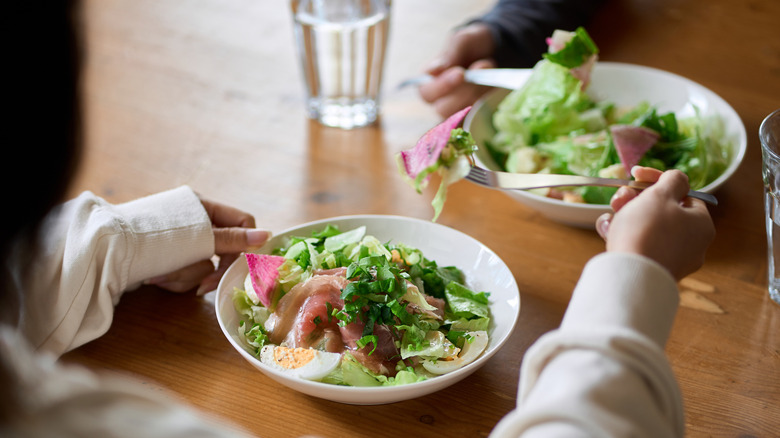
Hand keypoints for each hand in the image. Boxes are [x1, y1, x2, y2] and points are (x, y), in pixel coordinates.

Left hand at [146, 199, 270, 294]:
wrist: (104, 252)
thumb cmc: (152, 239)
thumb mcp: (198, 238)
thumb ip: (233, 240)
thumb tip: (267, 235)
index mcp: (203, 206)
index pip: (242, 224)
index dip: (245, 245)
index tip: (241, 265)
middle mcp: (194, 223)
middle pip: (223, 251)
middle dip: (208, 269)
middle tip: (202, 288)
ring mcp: (180, 242)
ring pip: (203, 266)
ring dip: (184, 275)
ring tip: (160, 275)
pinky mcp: (167, 259)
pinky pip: (185, 273)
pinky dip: (172, 279)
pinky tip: (154, 278)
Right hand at [418, 23, 495, 117]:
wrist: (497, 51)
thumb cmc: (473, 45)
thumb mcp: (462, 40)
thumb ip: (450, 53)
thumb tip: (436, 69)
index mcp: (429, 81)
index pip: (427, 93)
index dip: (442, 86)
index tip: (460, 73)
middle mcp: (440, 100)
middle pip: (443, 109)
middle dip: (464, 92)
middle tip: (479, 71)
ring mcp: (459, 110)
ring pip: (463, 116)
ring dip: (478, 96)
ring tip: (489, 73)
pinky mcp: (476, 116)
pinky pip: (479, 120)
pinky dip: (488, 105)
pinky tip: (495, 89)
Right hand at [595, 167, 714, 280]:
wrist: (630, 275)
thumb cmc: (647, 230)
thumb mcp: (661, 195)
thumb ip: (673, 179)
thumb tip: (677, 180)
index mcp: (701, 224)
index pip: (684, 194)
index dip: (658, 181)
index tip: (636, 175)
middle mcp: (692, 244)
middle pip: (663, 212)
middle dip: (637, 200)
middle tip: (620, 197)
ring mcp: (672, 260)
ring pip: (648, 229)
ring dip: (626, 216)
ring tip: (610, 217)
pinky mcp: (652, 271)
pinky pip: (639, 247)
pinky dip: (624, 236)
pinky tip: (608, 232)